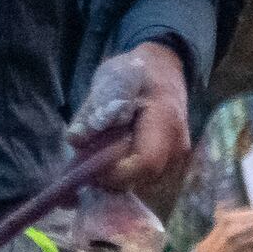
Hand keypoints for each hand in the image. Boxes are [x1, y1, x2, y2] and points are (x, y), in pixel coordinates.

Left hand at [71, 40, 191, 193]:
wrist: (162, 69)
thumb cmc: (136, 73)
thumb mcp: (111, 81)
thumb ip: (93, 109)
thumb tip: (75, 139)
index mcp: (165, 122)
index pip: (145, 162)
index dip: (115, 172)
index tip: (89, 168)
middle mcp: (177, 145)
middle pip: (142, 178)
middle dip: (110, 178)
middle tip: (83, 166)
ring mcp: (176, 157)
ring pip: (142, 183)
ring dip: (115, 178)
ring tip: (94, 160)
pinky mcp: (170, 163)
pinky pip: (144, 179)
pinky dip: (123, 175)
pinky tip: (107, 161)